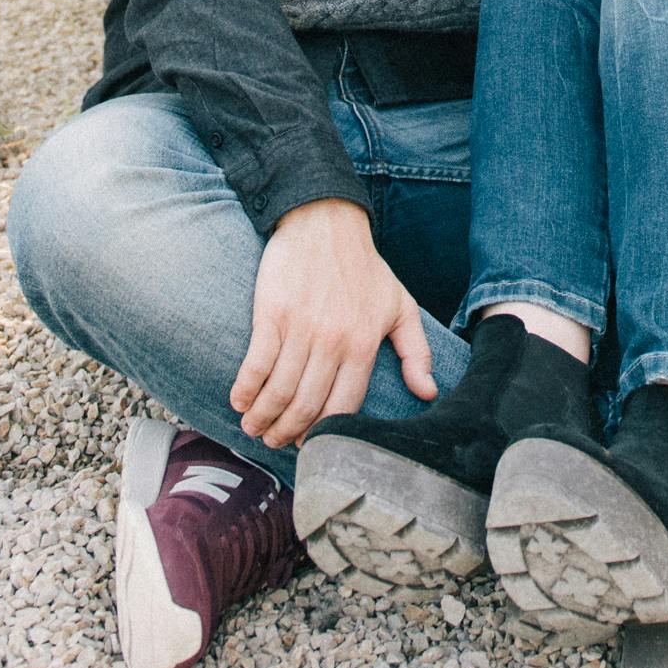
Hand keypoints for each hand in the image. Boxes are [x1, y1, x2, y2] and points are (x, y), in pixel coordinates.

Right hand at [233, 198, 433, 448]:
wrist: (325, 223)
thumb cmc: (365, 268)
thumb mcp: (401, 306)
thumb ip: (417, 353)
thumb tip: (429, 393)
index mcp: (364, 345)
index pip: (343, 408)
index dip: (323, 434)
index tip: (309, 445)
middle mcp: (334, 341)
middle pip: (307, 406)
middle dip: (287, 433)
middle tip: (275, 441)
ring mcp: (301, 328)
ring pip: (279, 391)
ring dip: (263, 417)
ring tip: (254, 427)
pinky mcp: (272, 314)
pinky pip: (255, 364)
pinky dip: (245, 389)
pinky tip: (239, 401)